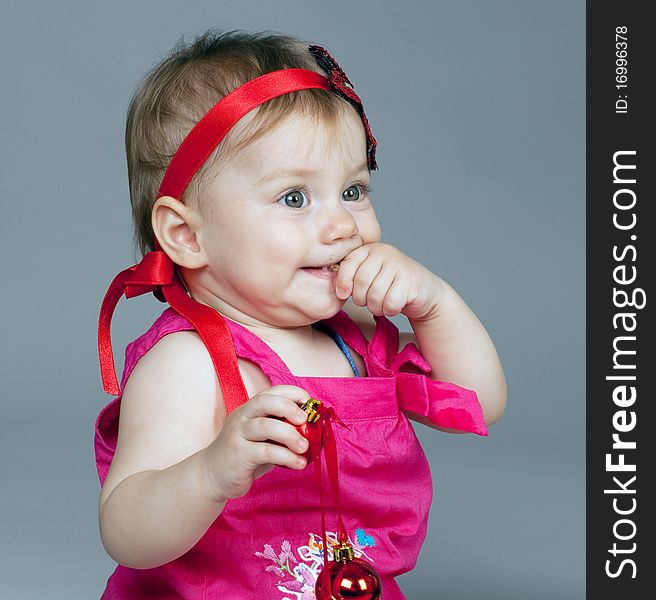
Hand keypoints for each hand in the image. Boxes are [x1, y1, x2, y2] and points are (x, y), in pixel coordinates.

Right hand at [202, 385, 309, 502]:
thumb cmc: (243, 455)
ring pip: (265, 426)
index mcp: (249, 409)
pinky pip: (266, 452)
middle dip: (288, 407)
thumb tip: (313, 430)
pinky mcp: (239, 455)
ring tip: (304, 447)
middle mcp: (242, 417)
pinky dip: (287, 457)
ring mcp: (238, 435)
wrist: (211, 476)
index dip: (292, 393)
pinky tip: (299, 463)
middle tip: (305, 420)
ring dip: (290, 435)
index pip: (271, 392)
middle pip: (265, 402)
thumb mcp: (262, 439)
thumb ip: (281, 431)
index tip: (309, 403)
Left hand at [335, 242, 445, 320]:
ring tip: (381, 304)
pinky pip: (390, 303)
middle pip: (361, 281)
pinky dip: (389, 310)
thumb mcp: (369, 275)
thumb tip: (336, 288)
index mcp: (370, 249)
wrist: (424, 291)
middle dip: (361, 298)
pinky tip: (394, 305)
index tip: (343, 294)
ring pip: (375, 295)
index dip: (342, 282)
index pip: (348, 263)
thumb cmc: (390, 285)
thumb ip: (352, 276)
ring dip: (376, 307)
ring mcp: (399, 265)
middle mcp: (385, 253)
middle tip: (368, 301)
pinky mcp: (411, 280)